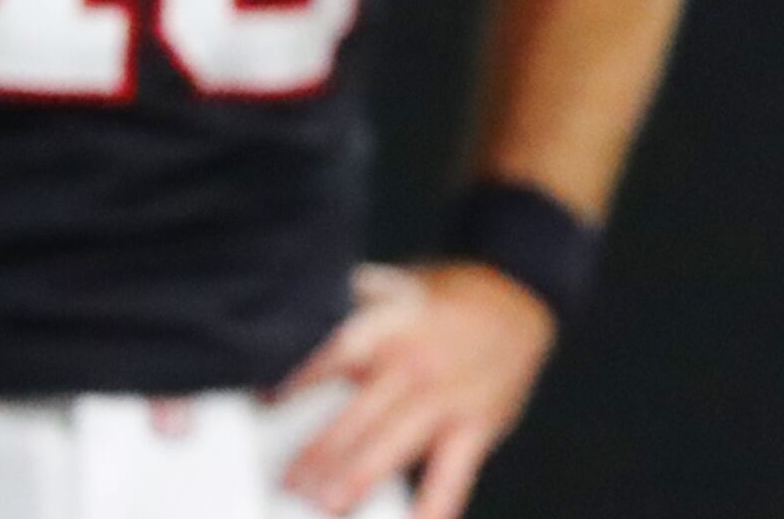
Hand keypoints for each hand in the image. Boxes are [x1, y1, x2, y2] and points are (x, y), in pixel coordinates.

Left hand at [275, 261, 556, 518]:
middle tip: (286, 482)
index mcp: (389, 327)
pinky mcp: (477, 426)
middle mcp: (415, 363)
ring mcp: (447, 397)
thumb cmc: (445, 300)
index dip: (299, 382)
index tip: (264, 408)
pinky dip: (434, 506)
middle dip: (318, 452)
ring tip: (328, 504)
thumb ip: (349, 306)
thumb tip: (290, 321)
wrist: (518, 299)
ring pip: (397, 445)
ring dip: (359, 478)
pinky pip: (453, 474)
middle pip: (358, 413)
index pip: (335, 355)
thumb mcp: (395, 287)